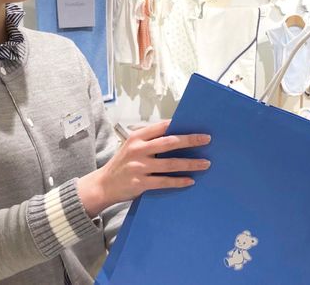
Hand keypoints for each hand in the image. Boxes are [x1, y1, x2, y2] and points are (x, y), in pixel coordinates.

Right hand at [78, 120, 210, 216]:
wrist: (103, 185)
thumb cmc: (122, 164)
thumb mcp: (131, 147)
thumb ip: (149, 142)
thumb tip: (177, 136)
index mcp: (136, 137)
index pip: (161, 127)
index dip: (179, 125)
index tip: (196, 125)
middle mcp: (138, 150)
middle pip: (169, 143)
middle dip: (190, 140)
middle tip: (206, 139)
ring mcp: (139, 167)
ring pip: (170, 164)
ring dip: (190, 163)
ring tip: (205, 163)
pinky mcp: (140, 183)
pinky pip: (164, 182)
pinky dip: (179, 181)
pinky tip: (190, 181)